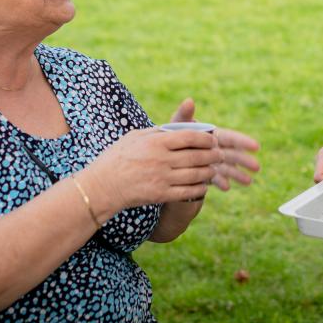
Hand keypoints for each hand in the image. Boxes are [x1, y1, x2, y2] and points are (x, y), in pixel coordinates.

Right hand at [85, 126, 221, 211]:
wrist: (103, 186)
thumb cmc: (117, 158)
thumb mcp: (135, 136)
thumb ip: (158, 131)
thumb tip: (178, 127)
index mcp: (156, 142)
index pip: (190, 137)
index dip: (206, 139)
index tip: (213, 139)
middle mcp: (162, 159)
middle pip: (196, 156)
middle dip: (212, 155)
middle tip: (220, 154)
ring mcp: (162, 178)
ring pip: (195, 174)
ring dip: (209, 171)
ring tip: (214, 169)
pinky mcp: (161, 195)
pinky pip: (187, 191)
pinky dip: (199, 188)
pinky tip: (204, 185)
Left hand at [168, 98, 259, 190]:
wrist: (164, 153)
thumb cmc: (172, 135)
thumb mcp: (178, 124)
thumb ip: (184, 114)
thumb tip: (189, 100)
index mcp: (213, 135)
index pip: (231, 138)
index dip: (243, 142)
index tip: (256, 146)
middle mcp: (216, 148)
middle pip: (233, 154)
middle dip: (245, 160)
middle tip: (257, 167)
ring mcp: (212, 162)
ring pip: (227, 168)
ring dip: (238, 175)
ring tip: (249, 182)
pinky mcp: (206, 174)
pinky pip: (214, 179)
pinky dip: (220, 182)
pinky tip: (226, 187)